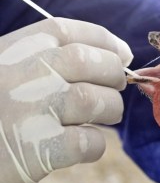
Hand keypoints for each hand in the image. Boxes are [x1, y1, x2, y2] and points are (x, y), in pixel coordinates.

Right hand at [0, 18, 132, 182]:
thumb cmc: (0, 112)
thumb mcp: (10, 72)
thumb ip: (52, 60)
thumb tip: (121, 53)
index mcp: (13, 51)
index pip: (66, 31)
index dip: (105, 41)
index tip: (123, 54)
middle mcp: (19, 75)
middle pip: (87, 60)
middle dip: (114, 75)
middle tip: (114, 88)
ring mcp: (27, 111)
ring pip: (93, 100)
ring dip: (111, 109)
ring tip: (104, 117)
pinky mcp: (35, 152)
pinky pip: (87, 142)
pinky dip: (96, 145)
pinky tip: (85, 146)